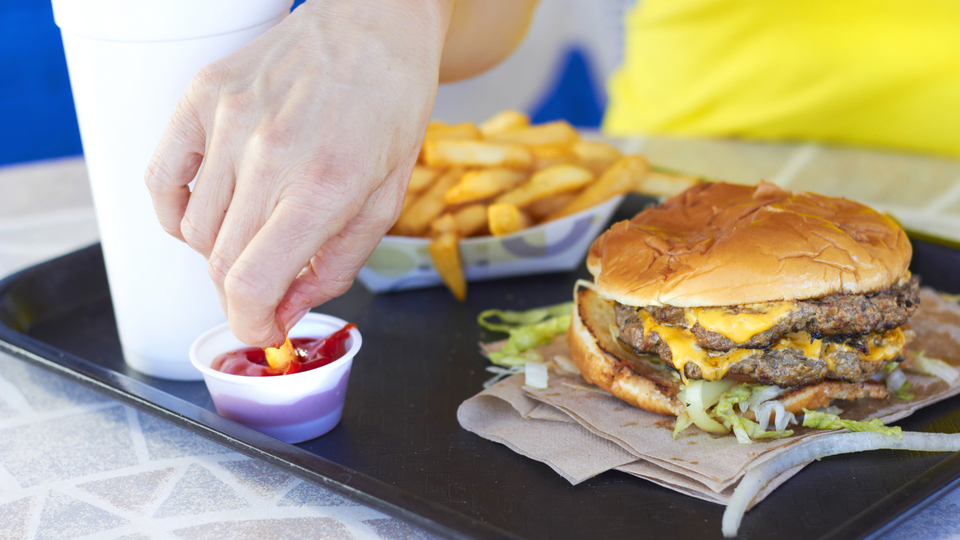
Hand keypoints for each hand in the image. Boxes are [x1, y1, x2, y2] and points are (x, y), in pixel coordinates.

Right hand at [145, 0, 451, 346]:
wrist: (373, 24)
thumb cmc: (390, 107)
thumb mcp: (385, 199)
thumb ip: (335, 265)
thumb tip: (285, 310)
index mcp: (323, 185)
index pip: (252, 283)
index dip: (252, 324)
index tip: (262, 331)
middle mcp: (268, 154)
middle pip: (220, 263)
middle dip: (243, 294)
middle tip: (266, 289)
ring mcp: (228, 121)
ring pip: (194, 229)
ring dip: (220, 252)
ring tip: (256, 232)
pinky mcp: (201, 96)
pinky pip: (161, 180)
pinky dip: (177, 213)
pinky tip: (210, 212)